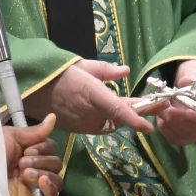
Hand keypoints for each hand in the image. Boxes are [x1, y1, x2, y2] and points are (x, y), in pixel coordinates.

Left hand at [6, 114, 63, 195]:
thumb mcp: (10, 137)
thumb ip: (34, 132)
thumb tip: (53, 117)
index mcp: (29, 154)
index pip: (51, 149)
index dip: (44, 147)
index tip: (27, 149)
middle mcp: (34, 169)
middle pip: (56, 163)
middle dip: (41, 160)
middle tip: (22, 163)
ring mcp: (35, 187)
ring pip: (57, 179)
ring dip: (44, 172)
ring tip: (24, 174)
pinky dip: (50, 187)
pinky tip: (41, 181)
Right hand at [23, 60, 154, 135]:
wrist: (35, 89)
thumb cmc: (60, 73)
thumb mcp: (84, 66)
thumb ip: (106, 70)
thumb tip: (126, 70)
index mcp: (93, 94)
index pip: (118, 110)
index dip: (135, 119)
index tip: (150, 126)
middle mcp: (90, 112)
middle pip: (120, 117)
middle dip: (140, 112)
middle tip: (160, 104)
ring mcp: (84, 124)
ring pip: (112, 122)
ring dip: (125, 116)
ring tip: (141, 105)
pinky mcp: (80, 130)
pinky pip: (100, 126)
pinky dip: (110, 119)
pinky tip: (118, 111)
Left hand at [157, 60, 195, 146]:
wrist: (194, 83)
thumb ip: (193, 74)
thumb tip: (185, 81)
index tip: (187, 112)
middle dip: (180, 117)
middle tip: (167, 104)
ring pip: (184, 134)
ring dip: (170, 120)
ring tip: (163, 104)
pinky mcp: (187, 137)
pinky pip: (174, 137)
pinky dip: (165, 125)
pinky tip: (162, 112)